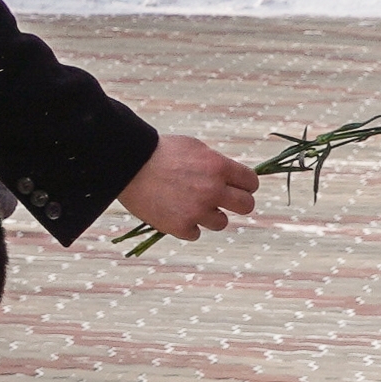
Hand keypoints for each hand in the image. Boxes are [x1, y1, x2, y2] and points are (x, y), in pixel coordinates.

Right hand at [115, 133, 258, 242]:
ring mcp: (197, 210)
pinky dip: (187, 225)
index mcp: (218, 167)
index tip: (238, 187)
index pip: (251, 183)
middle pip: (246, 206)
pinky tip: (174, 212)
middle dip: (238, 204)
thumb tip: (234, 178)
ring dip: (209, 215)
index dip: (245, 185)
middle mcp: (212, 190)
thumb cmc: (161, 152)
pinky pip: (196, 233)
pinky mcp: (180, 227)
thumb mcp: (195, 148)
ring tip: (191, 204)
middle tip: (224, 201)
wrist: (129, 165)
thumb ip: (217, 164)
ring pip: (221, 222)